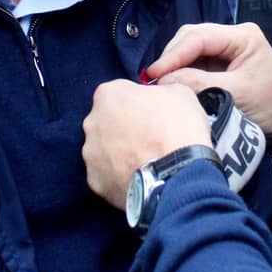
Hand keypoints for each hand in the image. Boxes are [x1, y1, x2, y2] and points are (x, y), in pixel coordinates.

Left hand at [83, 80, 211, 208]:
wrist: (177, 174)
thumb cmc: (177, 130)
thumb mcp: (180, 93)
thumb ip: (161, 90)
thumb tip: (159, 97)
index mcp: (109, 95)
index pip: (120, 93)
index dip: (138, 103)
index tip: (152, 113)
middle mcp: (92, 122)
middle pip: (107, 121)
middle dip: (125, 128)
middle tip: (150, 138)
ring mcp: (91, 154)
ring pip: (105, 150)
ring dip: (121, 153)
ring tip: (147, 160)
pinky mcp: (95, 181)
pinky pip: (107, 175)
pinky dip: (120, 176)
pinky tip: (140, 176)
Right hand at [144, 23, 271, 148]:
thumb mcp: (236, 95)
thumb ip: (200, 84)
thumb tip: (163, 80)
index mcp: (243, 36)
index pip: (199, 37)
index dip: (173, 55)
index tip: (153, 74)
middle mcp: (234, 37)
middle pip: (191, 38)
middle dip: (171, 58)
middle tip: (153, 81)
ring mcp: (227, 50)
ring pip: (190, 50)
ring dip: (175, 66)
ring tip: (160, 85)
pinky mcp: (222, 65)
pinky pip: (195, 63)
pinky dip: (182, 73)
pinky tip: (173, 86)